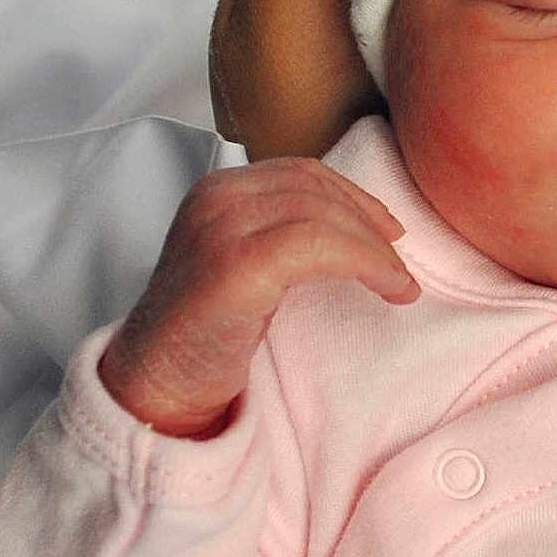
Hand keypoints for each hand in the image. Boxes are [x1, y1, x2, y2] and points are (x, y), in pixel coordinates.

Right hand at [97, 158, 417, 437]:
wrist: (157, 383)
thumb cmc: (205, 331)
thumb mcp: (242, 261)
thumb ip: (280, 231)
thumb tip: (358, 225)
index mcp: (217, 190)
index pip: (301, 173)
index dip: (355, 197)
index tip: (388, 231)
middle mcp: (215, 199)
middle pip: (315, 189)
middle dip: (369, 223)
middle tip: (399, 263)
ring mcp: (221, 228)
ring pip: (322, 215)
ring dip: (374, 249)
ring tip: (399, 283)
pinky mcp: (236, 266)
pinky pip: (319, 246)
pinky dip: (365, 263)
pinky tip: (388, 289)